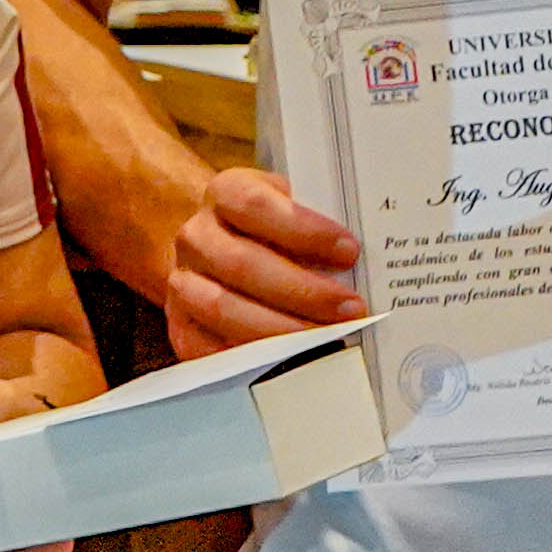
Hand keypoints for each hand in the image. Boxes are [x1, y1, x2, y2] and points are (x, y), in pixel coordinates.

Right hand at [160, 166, 364, 360]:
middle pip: (244, 264)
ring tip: (328, 336)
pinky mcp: (180, 325)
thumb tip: (371, 252)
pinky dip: (250, 356)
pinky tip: (290, 359)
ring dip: (281, 328)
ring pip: (223, 308)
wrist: (212, 249)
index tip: (350, 250)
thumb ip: (316, 219)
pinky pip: (208, 348)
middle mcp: (195, 236)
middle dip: (303, 291)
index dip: (305, 230)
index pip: (258, 205)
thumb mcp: (287, 205)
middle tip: (350, 308)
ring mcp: (182, 282)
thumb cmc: (267, 228)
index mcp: (224, 193)